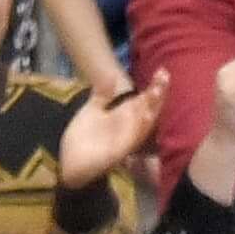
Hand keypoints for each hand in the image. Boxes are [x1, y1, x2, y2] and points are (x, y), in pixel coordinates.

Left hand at [59, 71, 166, 186]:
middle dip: (158, 93)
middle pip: (148, 108)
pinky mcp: (119, 152)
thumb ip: (103, 94)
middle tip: (165, 75)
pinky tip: (147, 115)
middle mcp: (129, 127)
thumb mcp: (93, 110)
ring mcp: (126, 140)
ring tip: (159, 90)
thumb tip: (110, 75)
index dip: (154, 86)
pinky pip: (133, 139)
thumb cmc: (83, 139)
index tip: (162, 70)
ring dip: (152, 108)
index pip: (143, 99)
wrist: (70, 163)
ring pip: (145, 122)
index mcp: (124, 117)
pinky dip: (140, 128)